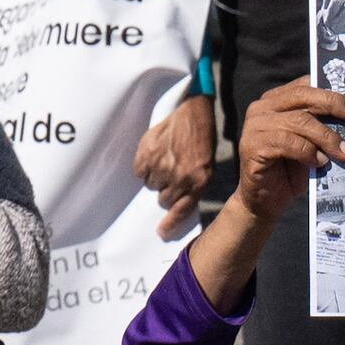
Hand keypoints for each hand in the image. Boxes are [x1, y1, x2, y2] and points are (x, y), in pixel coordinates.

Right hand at [137, 92, 217, 234]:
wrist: (193, 112)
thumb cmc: (201, 139)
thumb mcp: (205, 166)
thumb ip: (193, 185)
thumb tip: (175, 201)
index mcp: (198, 182)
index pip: (181, 210)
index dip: (170, 223)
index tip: (161, 232)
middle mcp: (180, 177)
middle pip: (163, 198)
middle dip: (165, 190)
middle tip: (169, 175)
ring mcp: (162, 166)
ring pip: (150, 184)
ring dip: (155, 176)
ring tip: (163, 160)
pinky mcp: (148, 154)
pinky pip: (139, 171)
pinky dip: (143, 165)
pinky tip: (153, 153)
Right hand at [230, 80, 344, 224]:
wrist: (264, 201)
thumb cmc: (291, 170)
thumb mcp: (310, 143)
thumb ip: (321, 126)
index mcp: (276, 100)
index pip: (306, 85)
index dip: (333, 92)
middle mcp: (262, 108)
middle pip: (303, 97)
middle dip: (333, 104)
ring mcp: (254, 126)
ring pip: (299, 121)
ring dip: (327, 137)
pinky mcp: (252, 146)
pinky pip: (287, 142)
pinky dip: (309, 152)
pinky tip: (320, 163)